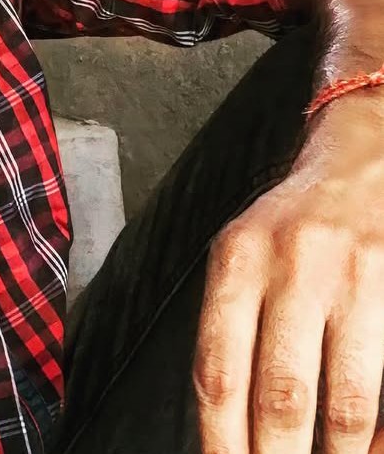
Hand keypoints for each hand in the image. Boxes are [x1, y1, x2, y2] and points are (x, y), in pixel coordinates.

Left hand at [193, 91, 383, 452]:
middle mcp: (293, 265)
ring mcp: (353, 277)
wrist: (360, 161)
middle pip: (281, 395)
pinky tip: (370, 450)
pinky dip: (380, 434)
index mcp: (238, 260)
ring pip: (347, 403)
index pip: (219, 371)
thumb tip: (223, 419)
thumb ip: (228, 324)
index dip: (220, 440)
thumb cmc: (292, 223)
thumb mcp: (241, 252)